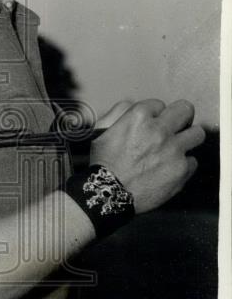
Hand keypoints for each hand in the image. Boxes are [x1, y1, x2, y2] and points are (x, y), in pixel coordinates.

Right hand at [89, 99, 204, 213]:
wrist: (108, 194)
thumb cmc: (103, 164)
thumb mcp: (101, 130)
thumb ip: (118, 112)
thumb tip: (132, 105)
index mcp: (139, 117)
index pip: (159, 104)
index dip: (154, 114)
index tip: (152, 123)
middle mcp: (159, 130)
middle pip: (185, 110)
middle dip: (181, 116)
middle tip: (177, 126)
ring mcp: (173, 150)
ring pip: (197, 133)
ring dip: (188, 138)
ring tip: (177, 147)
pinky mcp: (181, 169)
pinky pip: (192, 161)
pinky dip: (183, 165)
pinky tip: (169, 169)